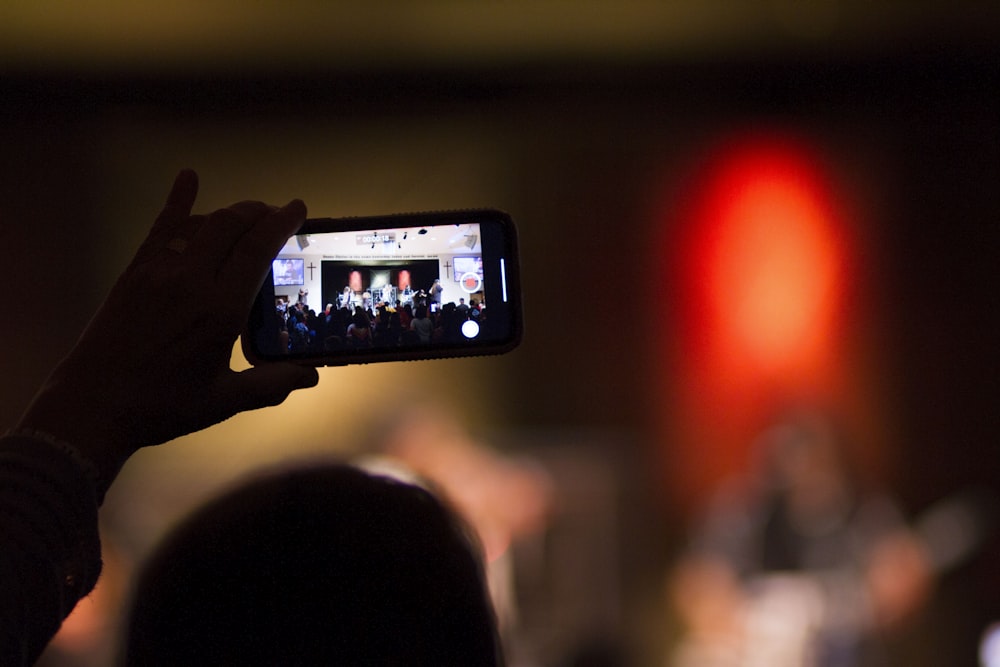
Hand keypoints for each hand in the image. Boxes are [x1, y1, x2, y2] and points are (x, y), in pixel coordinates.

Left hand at [17, 170, 318, 492]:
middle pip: (231, 226)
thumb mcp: (224, 400)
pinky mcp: (135, 273)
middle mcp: (191, 281)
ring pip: (201, 224)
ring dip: (228, 212)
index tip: (298, 207)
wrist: (93, 405)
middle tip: (275, 213)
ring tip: (246, 212)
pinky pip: (160, 228)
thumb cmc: (163, 406)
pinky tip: (187, 179)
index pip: (257, 249)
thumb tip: (311, 377)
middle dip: (258, 212)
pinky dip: (178, 202)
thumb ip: (270, 385)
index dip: (281, 223)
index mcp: (220, 310)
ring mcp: (159, 272)